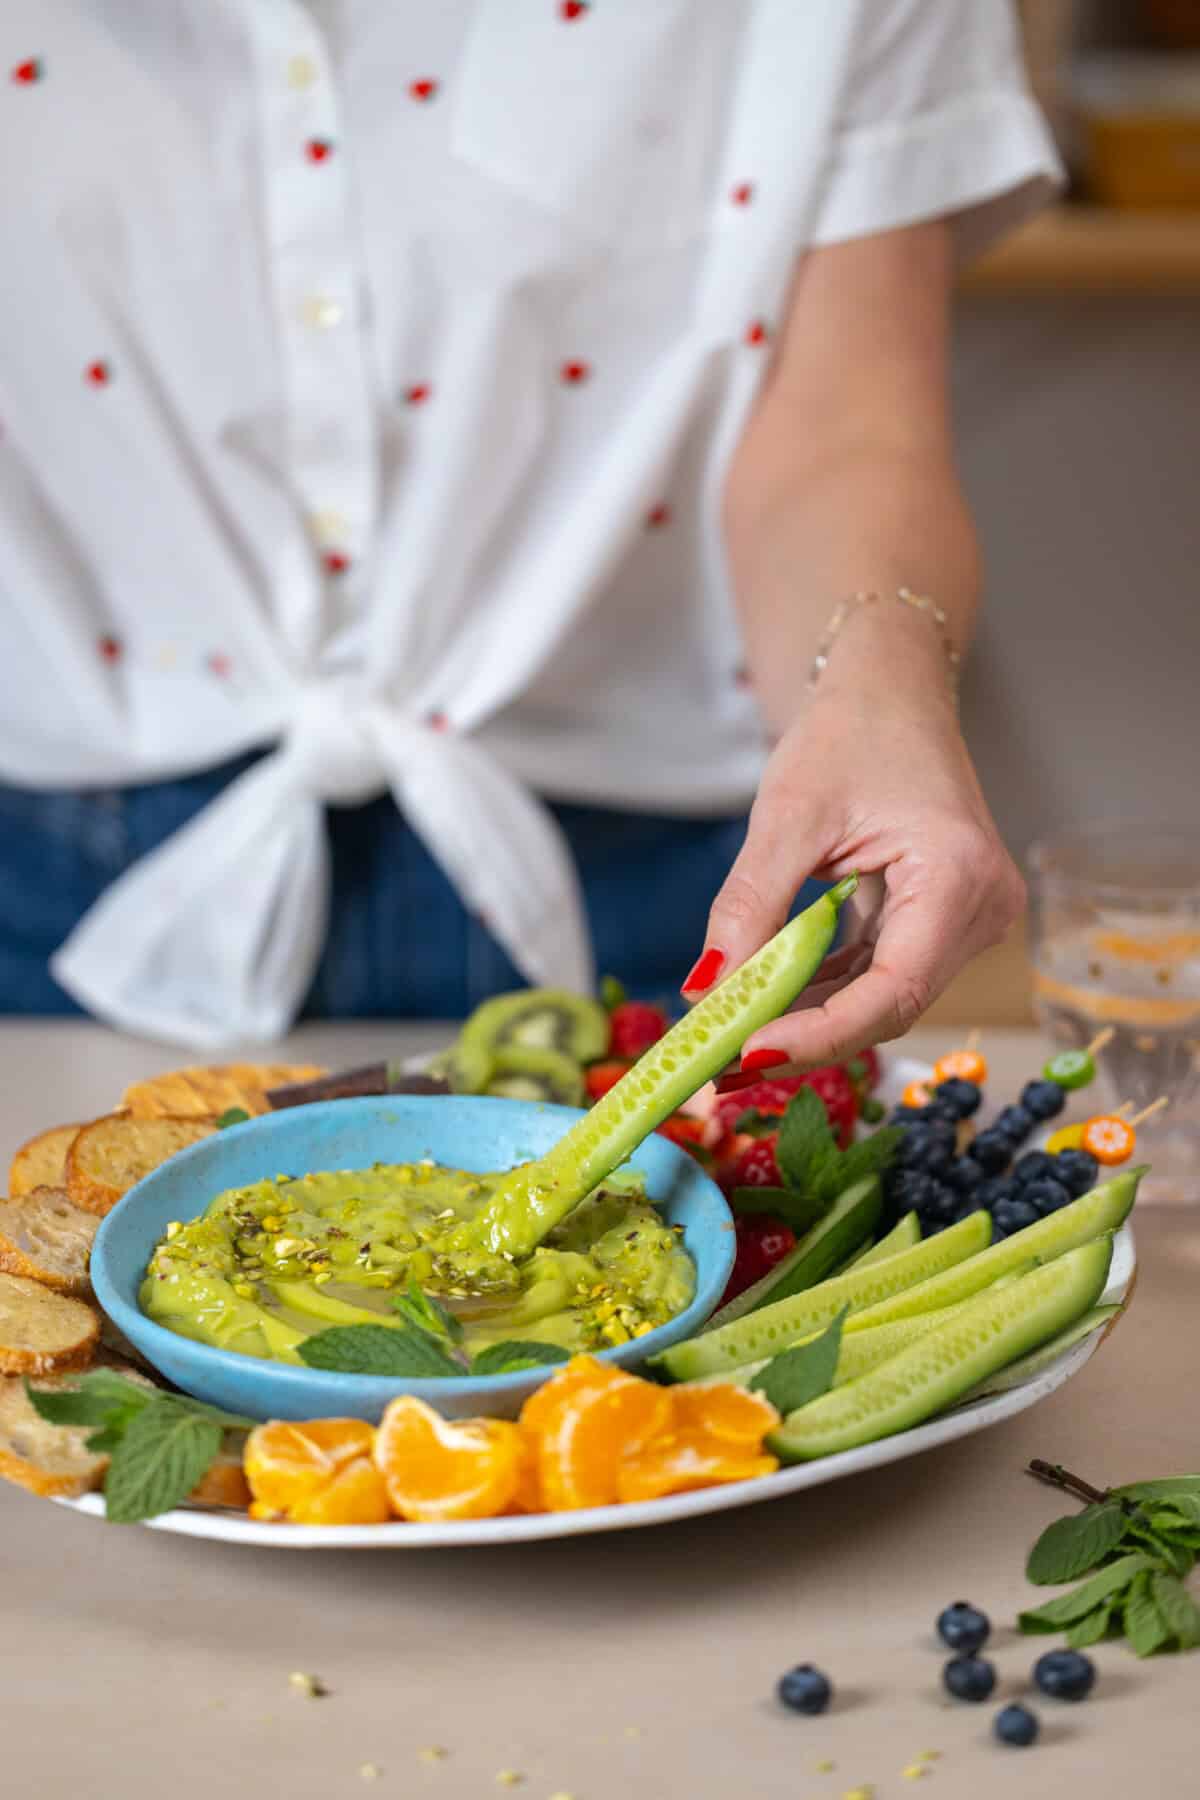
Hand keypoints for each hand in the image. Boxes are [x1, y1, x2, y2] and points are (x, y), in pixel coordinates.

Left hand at [683, 673, 1024, 1070]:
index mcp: (959, 876)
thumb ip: (749, 906)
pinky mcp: (939, 922)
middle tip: (719, 1068)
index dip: (819, 1035)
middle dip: (804, 1038)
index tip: (745, 1056)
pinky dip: (821, 993)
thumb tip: (707, 993)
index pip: (893, 991)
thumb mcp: (787, 816)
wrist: (888, 690)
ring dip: (807, 1022)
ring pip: (880, 999)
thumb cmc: (849, 732)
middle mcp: (981, 909)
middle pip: (888, 1005)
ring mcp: (966, 920)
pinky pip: (878, 976)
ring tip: (728, 1044)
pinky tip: (765, 1008)